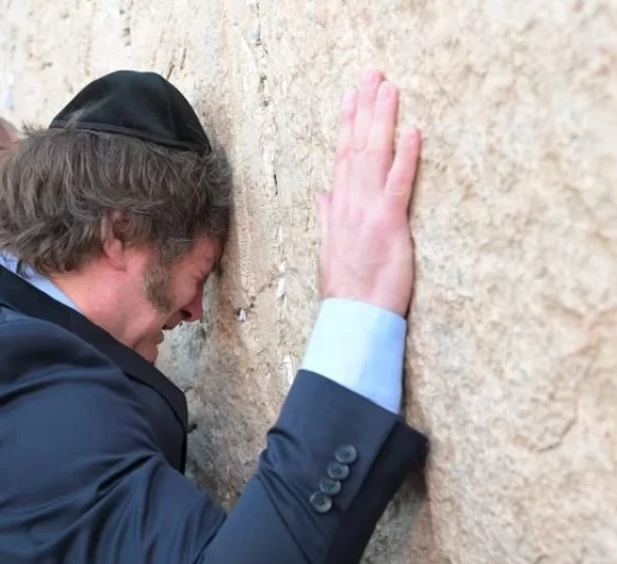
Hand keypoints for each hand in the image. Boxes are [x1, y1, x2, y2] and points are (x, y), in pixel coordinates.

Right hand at [317, 69, 420, 316]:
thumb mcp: (330, 248)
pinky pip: (398, 184)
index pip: (342, 158)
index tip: (351, 97)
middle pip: (356, 148)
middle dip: (364, 109)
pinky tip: (411, 131)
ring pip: (373, 157)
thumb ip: (328, 217)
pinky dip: (405, 157)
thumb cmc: (346, 288)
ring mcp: (367, 212)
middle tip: (372, 76)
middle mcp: (349, 205)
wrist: (353, 316)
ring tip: (388, 89)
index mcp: (338, 209)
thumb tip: (322, 193)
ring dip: (381, 120)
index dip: (347, 124)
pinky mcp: (389, 225)